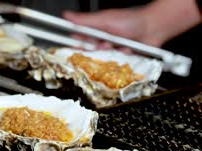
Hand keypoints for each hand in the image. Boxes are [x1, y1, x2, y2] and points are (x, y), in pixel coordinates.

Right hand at [63, 0, 201, 51]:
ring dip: (110, 53)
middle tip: (103, 43)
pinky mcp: (121, 57)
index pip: (80, 38)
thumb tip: (67, 16)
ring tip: (117, 45)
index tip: (75, 45)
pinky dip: (120, 57)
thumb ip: (85, 20)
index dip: (77, 43)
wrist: (154, 28)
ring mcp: (113, 49)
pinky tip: (126, 51)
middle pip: (90, 51)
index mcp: (96, 29)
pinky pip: (115, 64)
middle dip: (96, 49)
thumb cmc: (131, 20)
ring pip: (102, 59)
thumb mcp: (105, 19)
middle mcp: (103, 40)